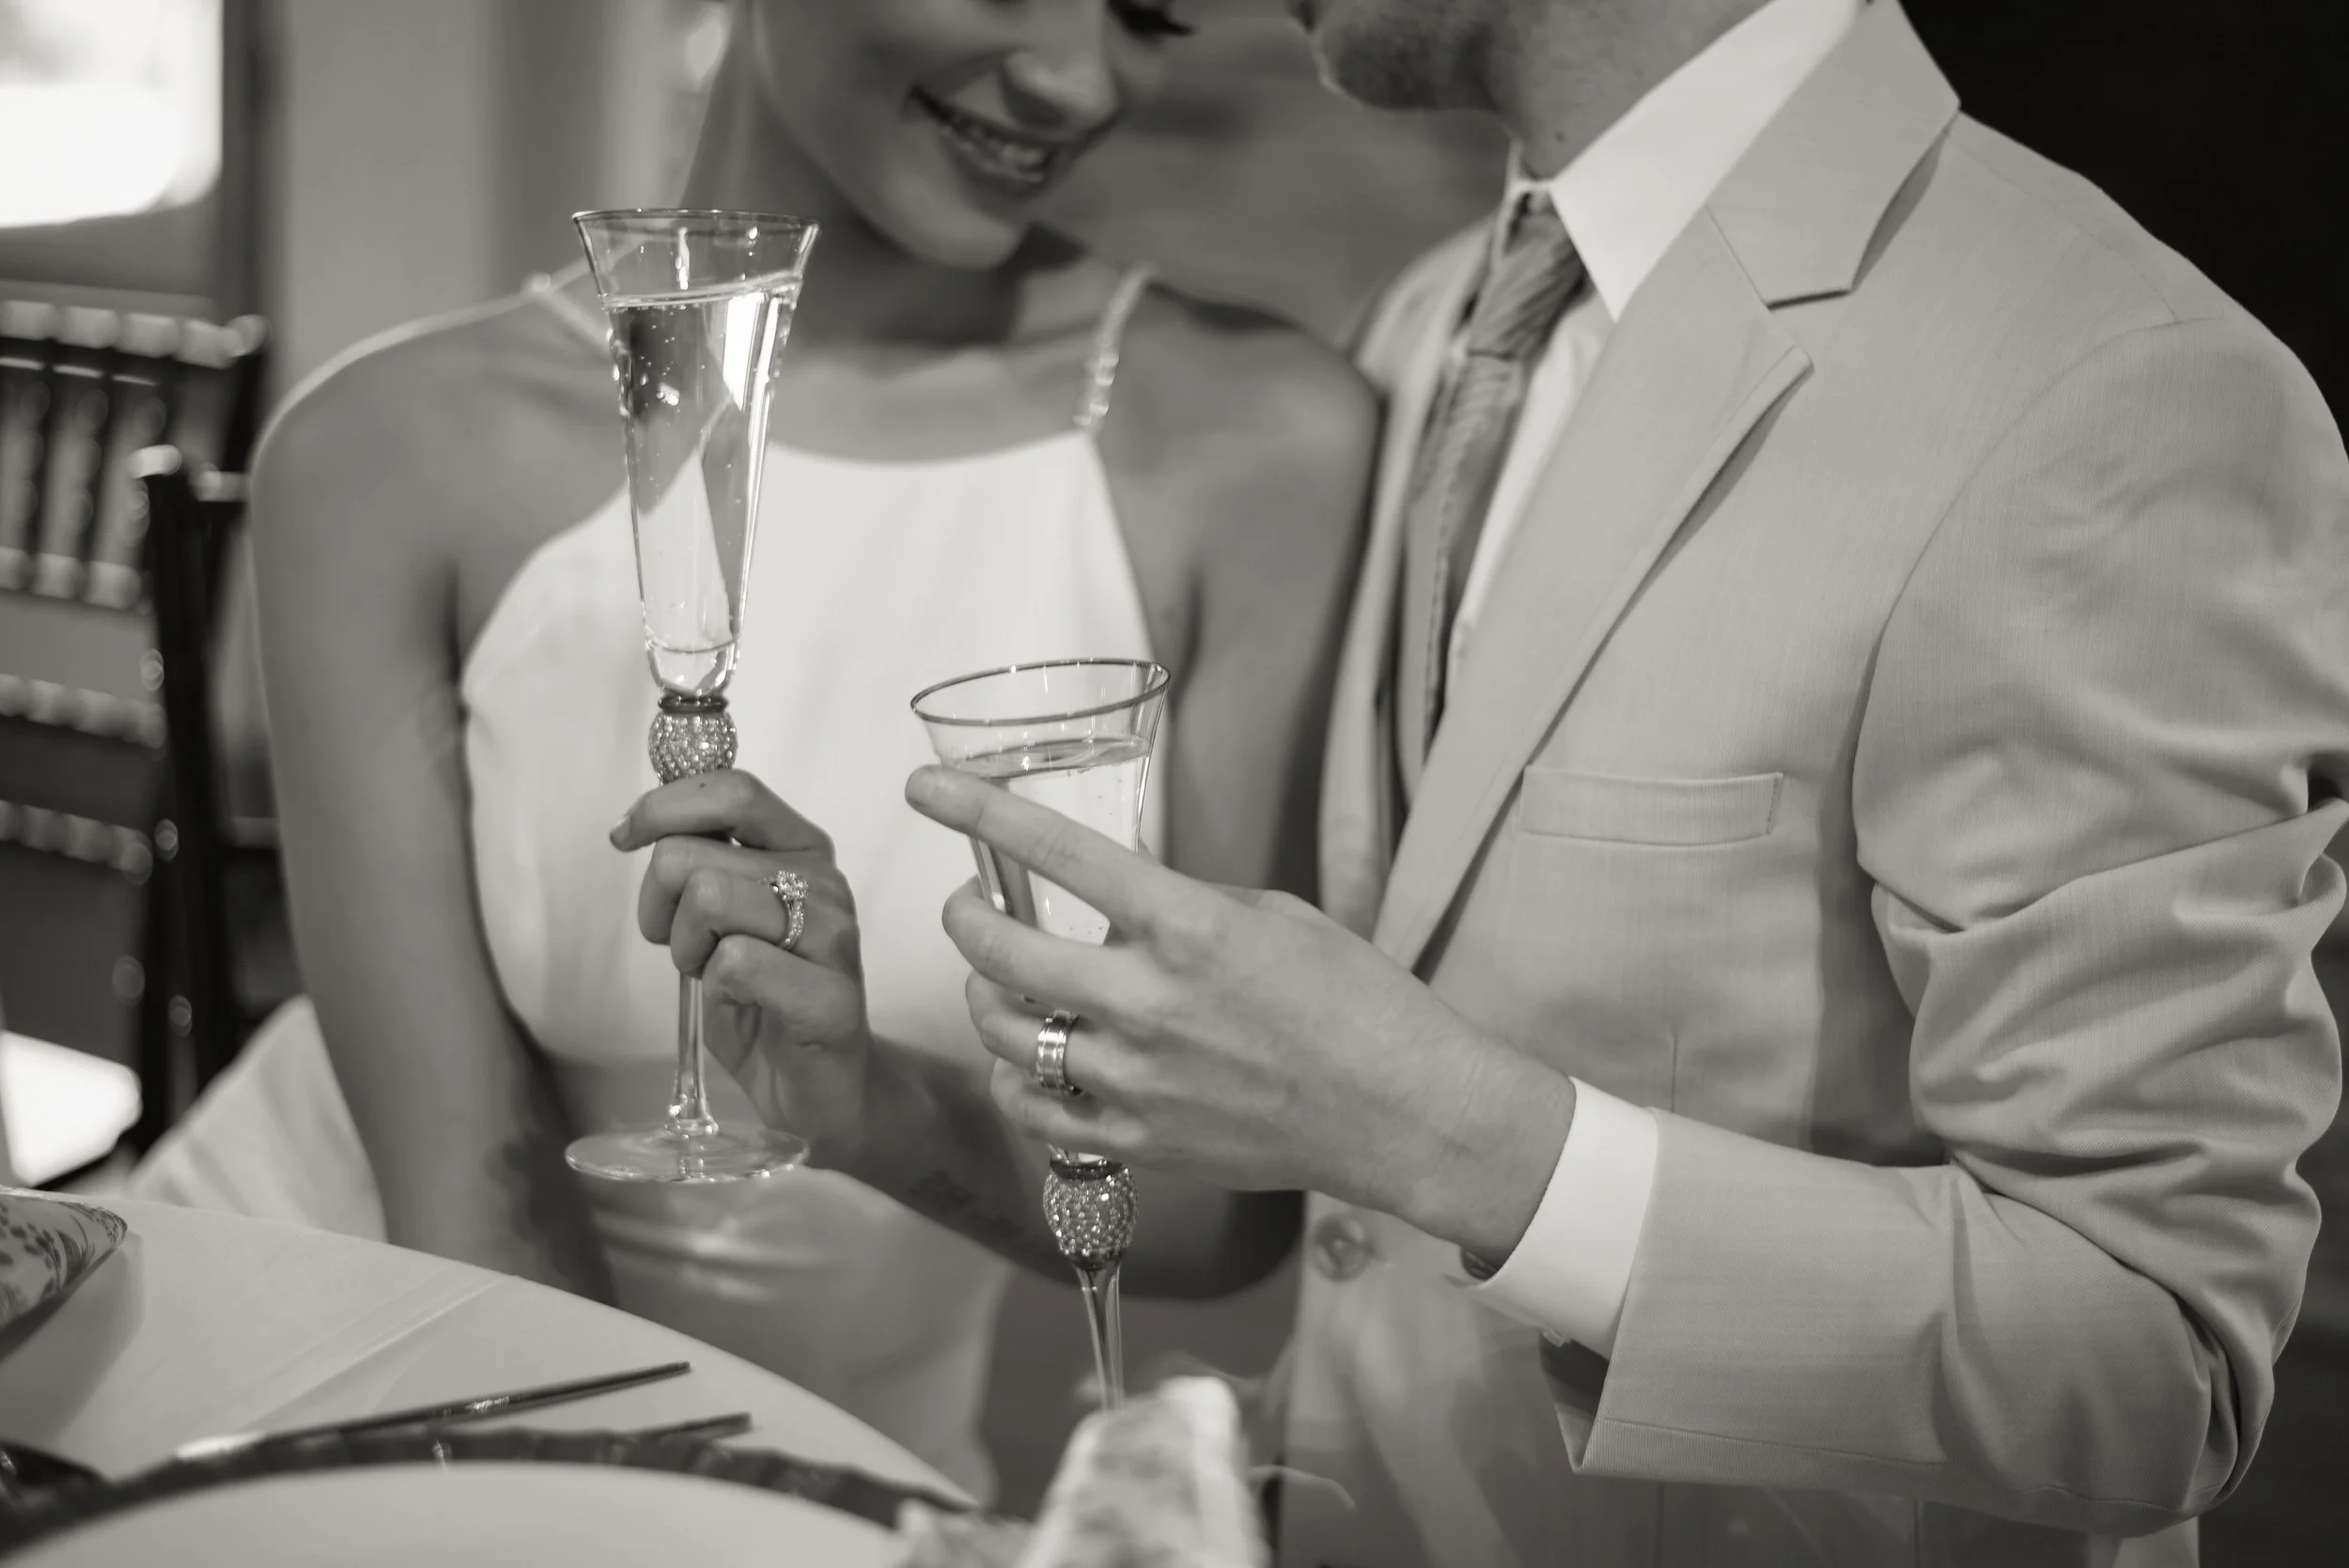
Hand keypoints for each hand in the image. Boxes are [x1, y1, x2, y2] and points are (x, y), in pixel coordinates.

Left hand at [612, 771, 872, 1162]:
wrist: (820, 1090)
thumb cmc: (764, 999)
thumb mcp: (724, 917)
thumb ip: (702, 863)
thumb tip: (643, 822)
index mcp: (802, 849)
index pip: (732, 791)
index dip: (664, 806)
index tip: (624, 837)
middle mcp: (825, 881)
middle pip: (693, 854)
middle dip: (658, 905)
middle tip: (681, 945)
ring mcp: (833, 937)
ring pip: (709, 899)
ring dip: (687, 947)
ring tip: (712, 973)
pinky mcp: (829, 996)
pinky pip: (735, 962)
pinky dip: (715, 987)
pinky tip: (739, 1004)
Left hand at [905, 767, 1575, 1256]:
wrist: (1404, 1111)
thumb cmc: (1357, 1002)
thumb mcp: (1274, 916)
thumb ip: (1183, 906)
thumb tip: (1117, 903)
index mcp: (1188, 925)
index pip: (1056, 852)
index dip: (978, 811)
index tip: (927, 786)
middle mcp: (1150, 1002)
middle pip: (1000, 950)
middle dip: (964, 916)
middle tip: (969, 904)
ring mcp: (1139, 1080)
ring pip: (1005, 1031)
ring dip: (986, 995)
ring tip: (1001, 980)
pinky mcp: (1141, 1141)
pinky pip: (1034, 1109)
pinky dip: (1016, 1076)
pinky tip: (1028, 1058)